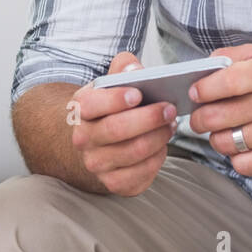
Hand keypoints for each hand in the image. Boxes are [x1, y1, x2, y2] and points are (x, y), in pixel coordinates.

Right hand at [69, 52, 177, 196]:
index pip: (92, 104)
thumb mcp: (110, 85)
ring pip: (133, 152)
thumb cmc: (109, 109)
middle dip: (148, 118)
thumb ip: (122, 69)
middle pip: (116, 130)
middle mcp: (83, 139)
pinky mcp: (113, 183)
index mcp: (80, 109)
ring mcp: (96, 163)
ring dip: (158, 137)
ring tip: (171, 125)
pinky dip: (157, 159)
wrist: (95, 144)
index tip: (138, 93)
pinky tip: (163, 145)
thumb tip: (134, 68)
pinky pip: (140, 174)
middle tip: (170, 109)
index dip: (115, 99)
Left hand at [188, 44, 251, 175]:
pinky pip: (241, 164)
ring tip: (228, 130)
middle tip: (202, 118)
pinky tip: (246, 146)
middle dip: (200, 119)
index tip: (195, 94)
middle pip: (216, 117)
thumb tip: (204, 68)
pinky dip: (237, 157)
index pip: (226, 81)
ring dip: (219, 138)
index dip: (202, 90)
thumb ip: (232, 56)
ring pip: (224, 143)